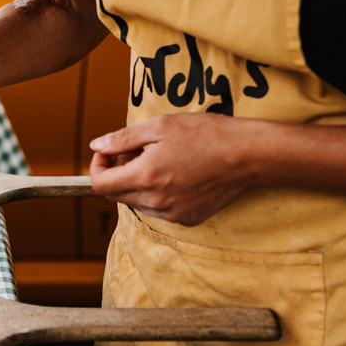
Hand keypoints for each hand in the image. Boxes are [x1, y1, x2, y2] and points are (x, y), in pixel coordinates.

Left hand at [88, 114, 268, 224]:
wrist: (249, 155)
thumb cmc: (207, 134)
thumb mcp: (161, 126)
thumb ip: (123, 138)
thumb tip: (96, 145)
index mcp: (145, 176)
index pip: (100, 183)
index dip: (97, 165)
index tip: (107, 152)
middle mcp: (156, 201)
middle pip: (115, 194)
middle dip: (116, 172)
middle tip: (134, 151)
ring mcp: (172, 214)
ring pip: (136, 203)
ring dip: (136, 184)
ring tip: (156, 160)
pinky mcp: (188, 219)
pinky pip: (158, 210)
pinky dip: (156, 194)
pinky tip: (174, 174)